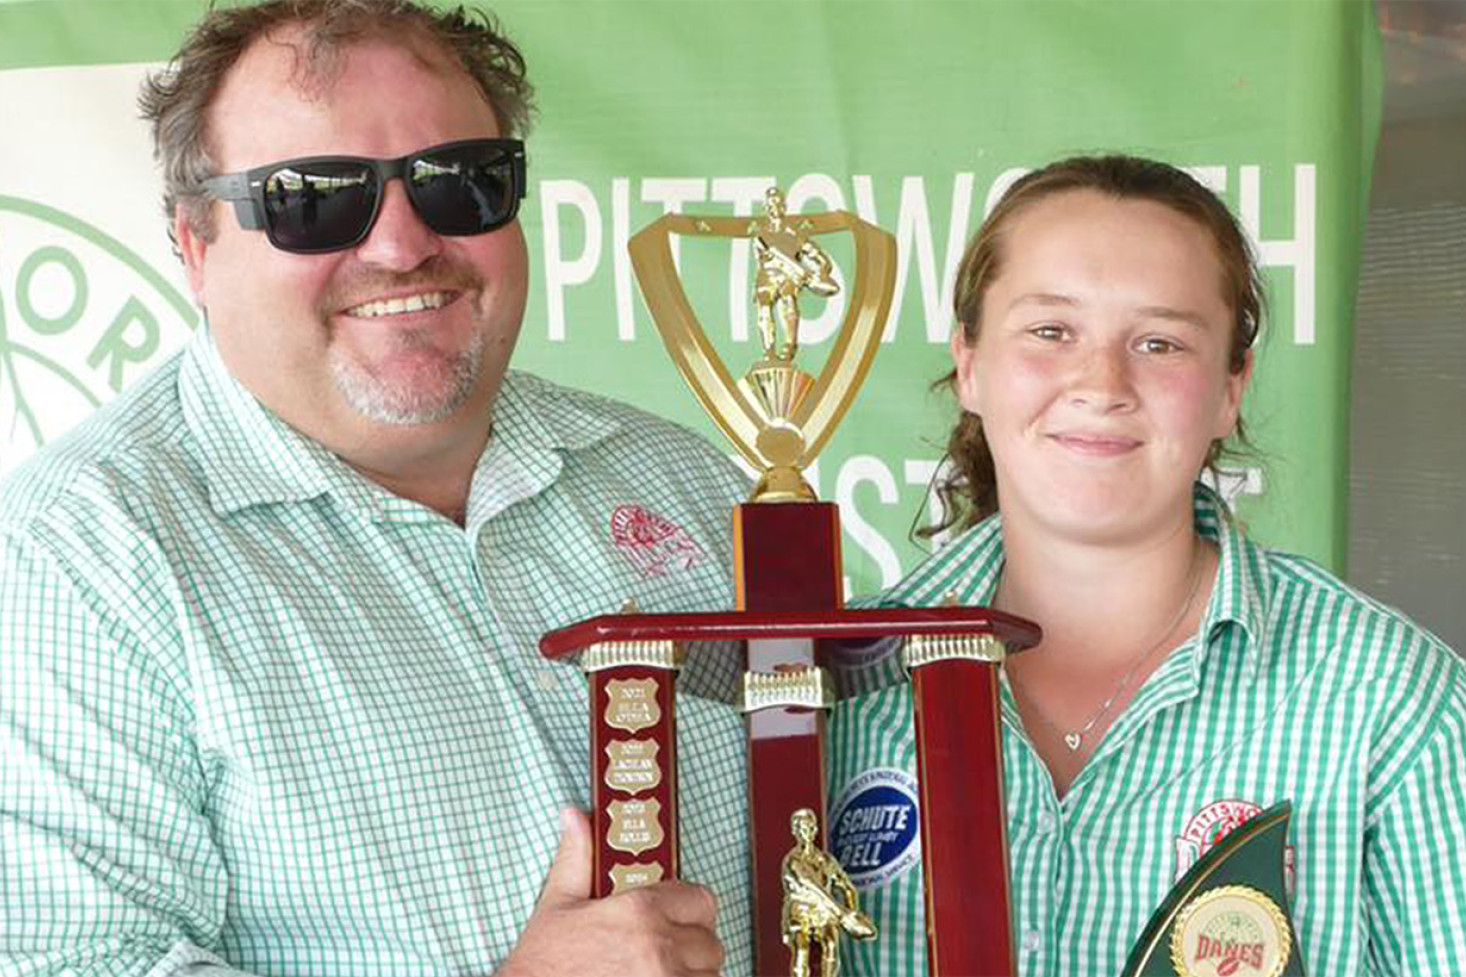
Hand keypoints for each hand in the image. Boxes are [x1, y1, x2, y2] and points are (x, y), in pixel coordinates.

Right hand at [497, 808, 724, 976]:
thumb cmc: (543, 964)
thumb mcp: (557, 905)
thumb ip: (576, 858)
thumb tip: (575, 818)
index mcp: (639, 912)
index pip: (701, 900)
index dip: (692, 908)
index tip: (678, 916)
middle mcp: (659, 948)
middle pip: (709, 942)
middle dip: (693, 944)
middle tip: (669, 949)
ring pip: (708, 974)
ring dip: (692, 972)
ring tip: (663, 971)